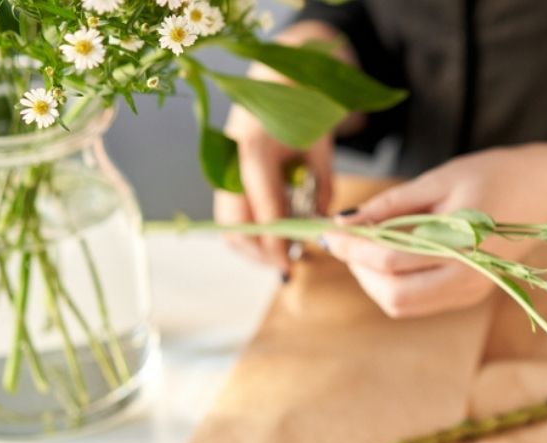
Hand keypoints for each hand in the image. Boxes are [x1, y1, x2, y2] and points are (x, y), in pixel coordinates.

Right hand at [212, 21, 354, 275]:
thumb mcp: (321, 146)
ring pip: (227, 225)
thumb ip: (323, 187)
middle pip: (234, 226)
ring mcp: (223, 168)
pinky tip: (271, 237)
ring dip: (251, 246)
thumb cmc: (304, 107)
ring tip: (281, 253)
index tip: (291, 262)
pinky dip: (247, 232)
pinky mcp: (223, 174)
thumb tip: (322, 226)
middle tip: (288, 264)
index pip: (264, 211)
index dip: (277, 242)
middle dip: (259, 251)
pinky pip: (230, 213)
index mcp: (256, 152)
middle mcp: (231, 162)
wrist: (278, 75)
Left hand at [324, 145, 546, 317]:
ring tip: (366, 245)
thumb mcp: (439, 180)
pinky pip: (418, 301)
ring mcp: (470, 292)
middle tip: (345, 240)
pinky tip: (390, 254)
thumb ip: (390, 205)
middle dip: (359, 270)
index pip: (389, 260)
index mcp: (462, 248)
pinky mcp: (469, 294)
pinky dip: (393, 283)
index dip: (351, 248)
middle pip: (392, 295)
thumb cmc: (496, 175)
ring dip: (373, 281)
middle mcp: (467, 281)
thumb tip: (344, 222)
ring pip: (402, 305)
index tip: (327, 232)